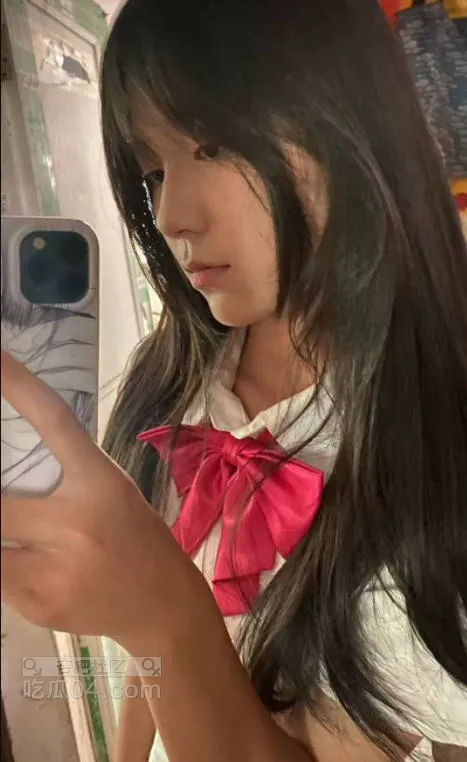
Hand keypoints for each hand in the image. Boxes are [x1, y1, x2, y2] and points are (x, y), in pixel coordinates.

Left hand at [1, 350, 198, 646]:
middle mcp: (77, 522)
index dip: (18, 387)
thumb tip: (13, 454)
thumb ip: (67, 470)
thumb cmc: (136, 535)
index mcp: (99, 482)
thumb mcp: (112, 489)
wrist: (162, 605)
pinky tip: (28, 565)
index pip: (55, 423)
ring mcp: (56, 570)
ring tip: (22, 530)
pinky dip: (2, 565)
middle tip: (9, 498)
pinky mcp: (40, 605)